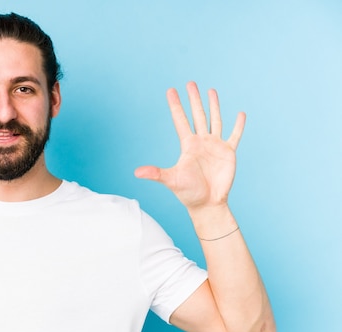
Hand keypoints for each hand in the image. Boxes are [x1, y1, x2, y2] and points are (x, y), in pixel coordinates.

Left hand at [135, 81, 244, 211]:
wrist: (207, 204)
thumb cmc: (188, 193)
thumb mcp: (171, 180)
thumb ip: (156, 174)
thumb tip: (136, 173)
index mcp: (188, 145)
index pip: (180, 120)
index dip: (176, 106)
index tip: (170, 90)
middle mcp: (201, 142)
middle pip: (197, 115)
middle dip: (193, 100)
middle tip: (190, 83)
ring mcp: (215, 146)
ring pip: (214, 121)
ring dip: (213, 106)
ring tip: (211, 91)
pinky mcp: (228, 153)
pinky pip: (234, 136)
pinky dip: (238, 126)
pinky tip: (240, 114)